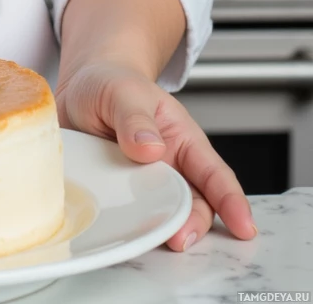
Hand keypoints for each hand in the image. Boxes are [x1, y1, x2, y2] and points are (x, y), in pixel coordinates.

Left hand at [55, 60, 257, 250]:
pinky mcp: (119, 196)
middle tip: (179, 239)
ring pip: (164, 216)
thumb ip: (134, 117)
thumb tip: (151, 148)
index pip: (213, 172)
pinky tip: (123, 233)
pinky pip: (129, 218)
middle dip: (192, 225)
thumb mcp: (121, 91)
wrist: (77, 88)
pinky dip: (131, 228)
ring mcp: (144, 184)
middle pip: (194, 205)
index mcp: (181, 137)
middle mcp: (169, 166)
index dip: (231, 200)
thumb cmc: (109, 83)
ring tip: (151, 238)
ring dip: (161, 230)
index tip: (244, 226)